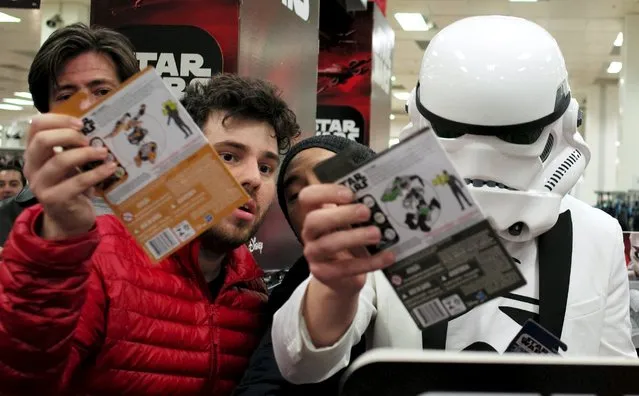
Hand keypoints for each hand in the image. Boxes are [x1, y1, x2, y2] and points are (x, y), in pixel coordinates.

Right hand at [24, 114, 116, 239]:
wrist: (69, 219)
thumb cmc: (70, 186)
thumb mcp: (68, 164)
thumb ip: (72, 147)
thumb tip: (97, 128)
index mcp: (33, 153)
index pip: (35, 126)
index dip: (58, 119)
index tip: (81, 123)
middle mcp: (32, 167)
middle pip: (42, 140)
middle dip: (69, 135)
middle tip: (88, 139)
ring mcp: (42, 185)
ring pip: (60, 161)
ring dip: (86, 154)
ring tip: (103, 152)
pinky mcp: (56, 199)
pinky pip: (78, 182)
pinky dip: (97, 173)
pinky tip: (111, 167)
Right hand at [299, 184, 394, 294]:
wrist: (344, 276)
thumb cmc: (348, 241)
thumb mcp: (349, 223)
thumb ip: (356, 210)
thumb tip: (379, 200)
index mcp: (313, 212)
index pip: (308, 197)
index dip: (325, 193)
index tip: (350, 194)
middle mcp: (309, 233)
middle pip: (314, 220)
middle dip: (341, 215)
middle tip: (366, 212)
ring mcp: (313, 254)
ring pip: (328, 244)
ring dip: (354, 237)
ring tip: (376, 234)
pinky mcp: (323, 273)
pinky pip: (344, 268)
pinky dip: (368, 262)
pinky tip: (387, 256)